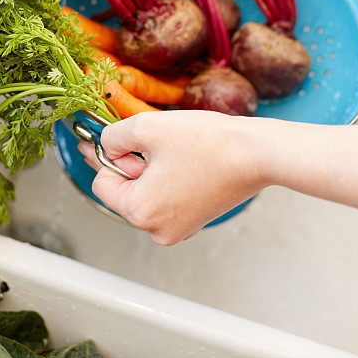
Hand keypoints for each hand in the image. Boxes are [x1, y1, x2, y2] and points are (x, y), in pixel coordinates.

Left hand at [81, 114, 357, 244]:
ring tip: (176, 151)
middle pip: (124, 190)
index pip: (101, 183)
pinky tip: (187, 158)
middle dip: (133, 163)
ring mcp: (179, 228)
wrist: (256, 152)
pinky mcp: (196, 219)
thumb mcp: (145, 126)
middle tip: (157, 143)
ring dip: (152, 168)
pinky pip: (167, 196)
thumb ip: (113, 136)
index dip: (111, 156)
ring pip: (146, 191)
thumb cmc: (207, 142)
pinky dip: (169, 176)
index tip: (119, 136)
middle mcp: (158, 230)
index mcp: (140, 212)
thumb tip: (106, 145)